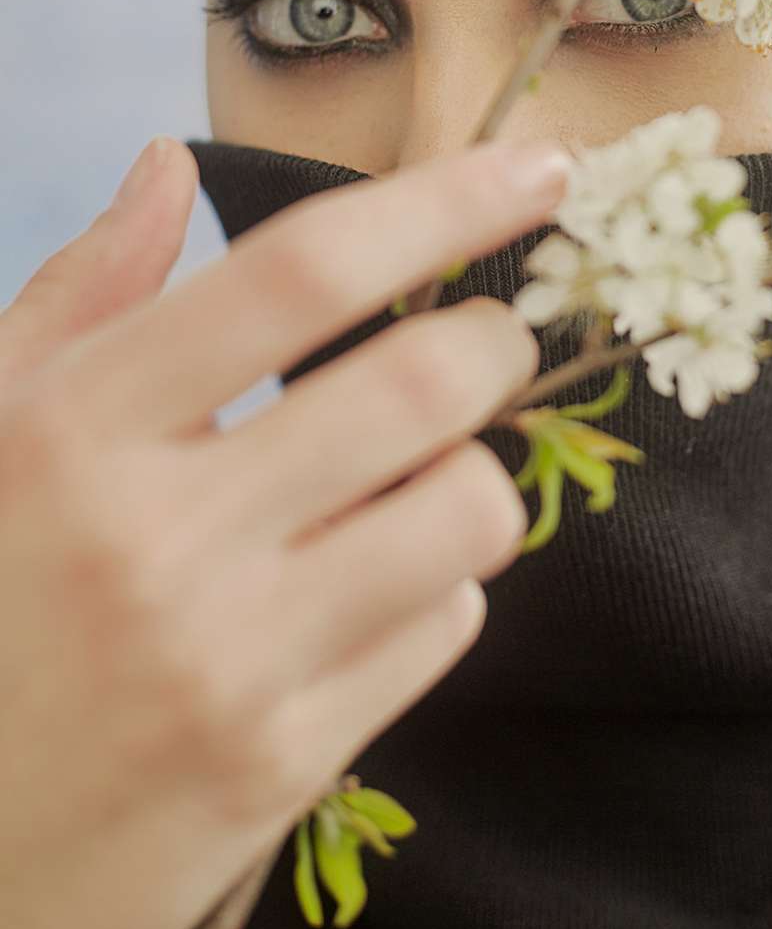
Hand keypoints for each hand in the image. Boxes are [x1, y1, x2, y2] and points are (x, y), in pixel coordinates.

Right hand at [0, 133, 568, 928]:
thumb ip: (83, 295)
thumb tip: (170, 166)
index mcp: (76, 429)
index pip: (300, 272)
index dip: (442, 201)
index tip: (538, 164)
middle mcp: (157, 539)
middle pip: (420, 384)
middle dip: (496, 342)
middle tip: (487, 341)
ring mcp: (227, 662)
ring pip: (468, 513)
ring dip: (476, 473)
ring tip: (419, 478)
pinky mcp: (282, 764)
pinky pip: (444, 630)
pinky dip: (440, 585)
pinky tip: (372, 588)